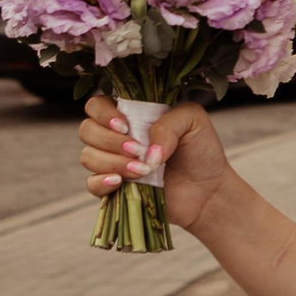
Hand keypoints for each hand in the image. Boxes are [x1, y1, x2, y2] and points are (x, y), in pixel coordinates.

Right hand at [78, 94, 235, 232]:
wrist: (209, 190)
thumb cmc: (201, 150)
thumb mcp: (194, 122)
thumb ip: (169, 124)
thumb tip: (145, 151)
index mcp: (131, 115)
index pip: (97, 105)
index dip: (103, 113)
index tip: (125, 127)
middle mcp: (116, 137)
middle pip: (87, 130)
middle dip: (110, 141)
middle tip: (138, 151)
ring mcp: (113, 163)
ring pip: (88, 156)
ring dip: (112, 162)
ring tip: (142, 171)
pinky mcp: (113, 188)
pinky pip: (91, 184)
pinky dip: (102, 182)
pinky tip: (120, 182)